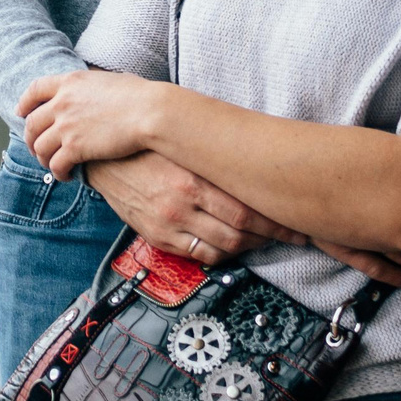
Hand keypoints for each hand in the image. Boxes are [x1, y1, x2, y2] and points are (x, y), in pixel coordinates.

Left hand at [17, 69, 163, 177]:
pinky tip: (65, 175)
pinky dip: (57, 172)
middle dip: (30, 137)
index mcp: (70, 82)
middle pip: (32, 122)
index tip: (21, 112)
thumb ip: (93, 86)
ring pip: (39, 147)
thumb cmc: (141, 96)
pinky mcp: (74, 148)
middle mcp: (62, 102)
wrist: (151, 112)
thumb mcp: (109, 79)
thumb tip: (95, 90)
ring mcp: (66, 125)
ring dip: (42, 158)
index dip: (25, 102)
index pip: (35, 89)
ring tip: (51, 165)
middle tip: (35, 147)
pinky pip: (55, 164)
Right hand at [83, 151, 307, 267]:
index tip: (296, 224)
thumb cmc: (150, 144)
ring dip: (249, 247)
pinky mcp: (156, 237)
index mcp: (192, 180)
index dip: (276, 223)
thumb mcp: (184, 146)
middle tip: (291, 234)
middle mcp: (180, 207)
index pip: (246, 211)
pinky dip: (221, 253)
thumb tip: (259, 170)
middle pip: (238, 234)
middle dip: (271, 237)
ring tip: (264, 239)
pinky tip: (233, 244)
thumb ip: (217, 161)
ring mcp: (167, 226)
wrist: (104, 156)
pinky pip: (198, 255)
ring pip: (221, 249)